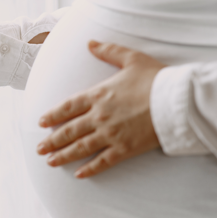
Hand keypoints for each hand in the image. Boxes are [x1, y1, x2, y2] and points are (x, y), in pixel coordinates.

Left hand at [37, 41, 166, 178]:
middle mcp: (100, 116)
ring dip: (63, 155)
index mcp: (99, 95)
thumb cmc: (155, 78)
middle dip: (52, 140)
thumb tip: (90, 42)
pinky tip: (79, 174)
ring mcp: (111, 134)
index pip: (68, 107)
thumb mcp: (131, 58)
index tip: (41, 122)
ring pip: (81, 147)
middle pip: (69, 130)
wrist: (177, 100)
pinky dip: (89, 169)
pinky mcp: (124, 148)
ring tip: (50, 162)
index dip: (53, 115)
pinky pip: (102, 161)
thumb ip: (108, 51)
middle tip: (39, 148)